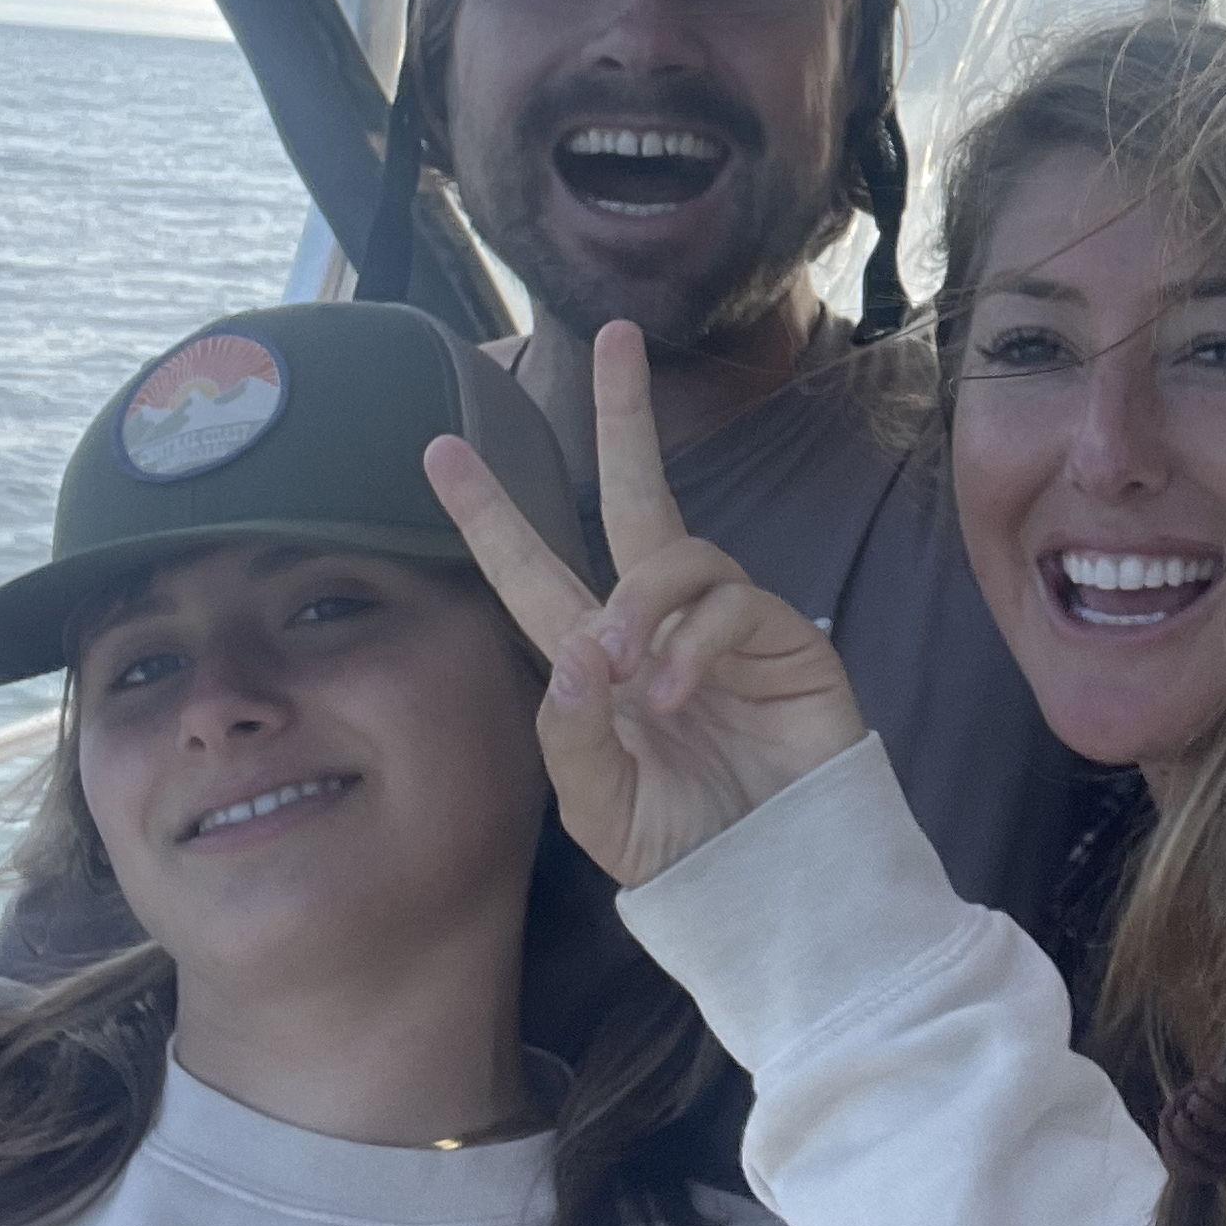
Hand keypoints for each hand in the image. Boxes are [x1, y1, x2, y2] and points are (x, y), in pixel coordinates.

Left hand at [423, 320, 865, 888]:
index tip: (439, 450)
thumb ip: (573, 736)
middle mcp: (661, 626)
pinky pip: (732, 603)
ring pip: (676, 555)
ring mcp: (727, 627)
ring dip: (639, 601)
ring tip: (631, 670)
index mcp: (600, 662)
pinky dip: (697, 639)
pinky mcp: (787, 640)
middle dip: (624, 416)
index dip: (490, 514)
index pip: (533, 572)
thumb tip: (577, 643)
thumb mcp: (600, 810)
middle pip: (638, 497)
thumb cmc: (686, 852)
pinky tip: (681, 689)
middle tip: (616, 337)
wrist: (777, 888)